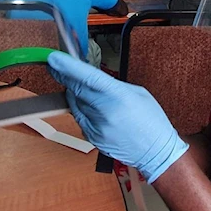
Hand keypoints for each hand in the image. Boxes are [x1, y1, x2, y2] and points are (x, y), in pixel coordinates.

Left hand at [47, 52, 187, 182]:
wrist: (155, 152)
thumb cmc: (151, 121)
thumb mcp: (137, 93)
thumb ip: (112, 85)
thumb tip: (91, 78)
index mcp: (119, 96)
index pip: (87, 77)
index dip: (67, 66)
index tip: (55, 58)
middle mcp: (105, 112)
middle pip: (76, 89)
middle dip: (63, 75)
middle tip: (55, 65)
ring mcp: (97, 127)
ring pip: (75, 103)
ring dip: (74, 92)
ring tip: (78, 85)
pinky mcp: (92, 138)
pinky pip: (80, 117)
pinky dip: (80, 108)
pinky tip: (88, 104)